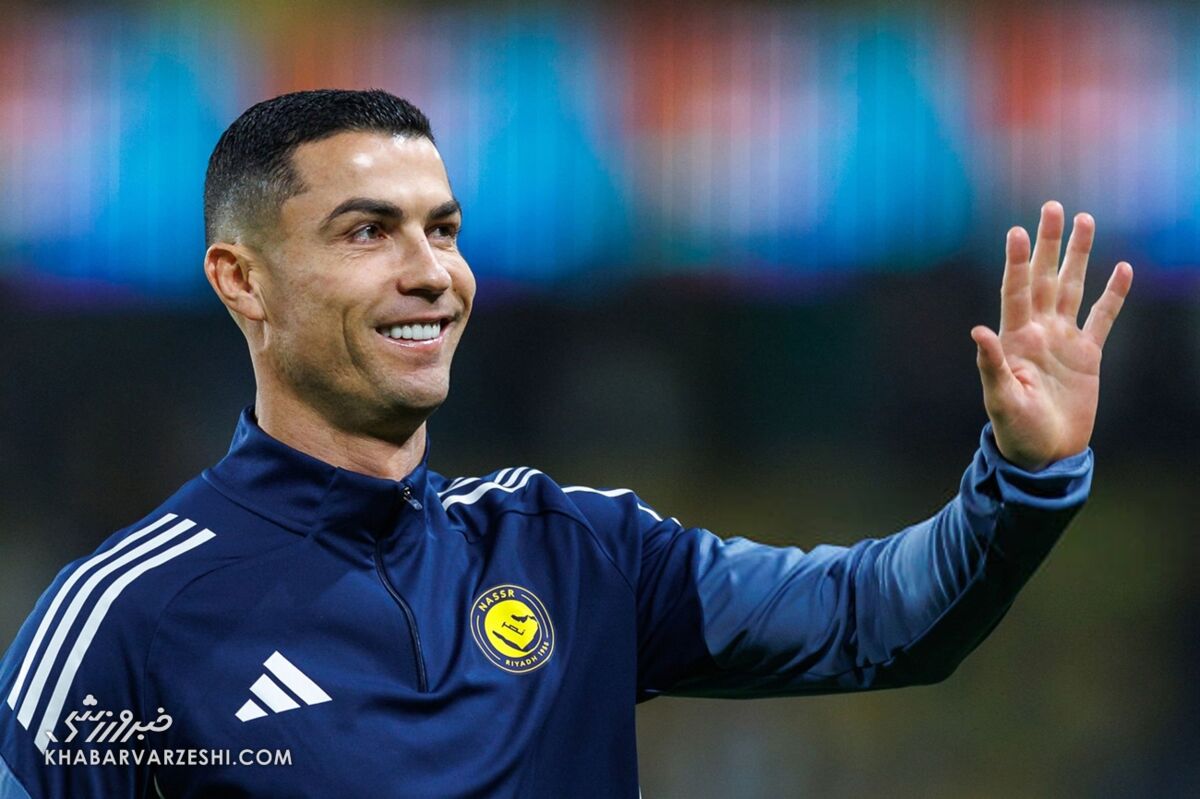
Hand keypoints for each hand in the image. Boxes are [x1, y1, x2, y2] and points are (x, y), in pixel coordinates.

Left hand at [971, 201, 1132, 470]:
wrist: (1044, 454)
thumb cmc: (1016, 431)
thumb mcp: (1000, 399)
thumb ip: (990, 365)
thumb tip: (978, 331)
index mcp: (1014, 340)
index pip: (1015, 291)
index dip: (1016, 262)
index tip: (1016, 231)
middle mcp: (1038, 332)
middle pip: (1043, 278)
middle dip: (1048, 244)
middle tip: (1052, 207)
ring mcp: (1063, 341)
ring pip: (1072, 288)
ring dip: (1077, 257)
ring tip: (1084, 221)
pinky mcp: (1087, 355)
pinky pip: (1102, 318)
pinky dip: (1113, 295)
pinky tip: (1122, 268)